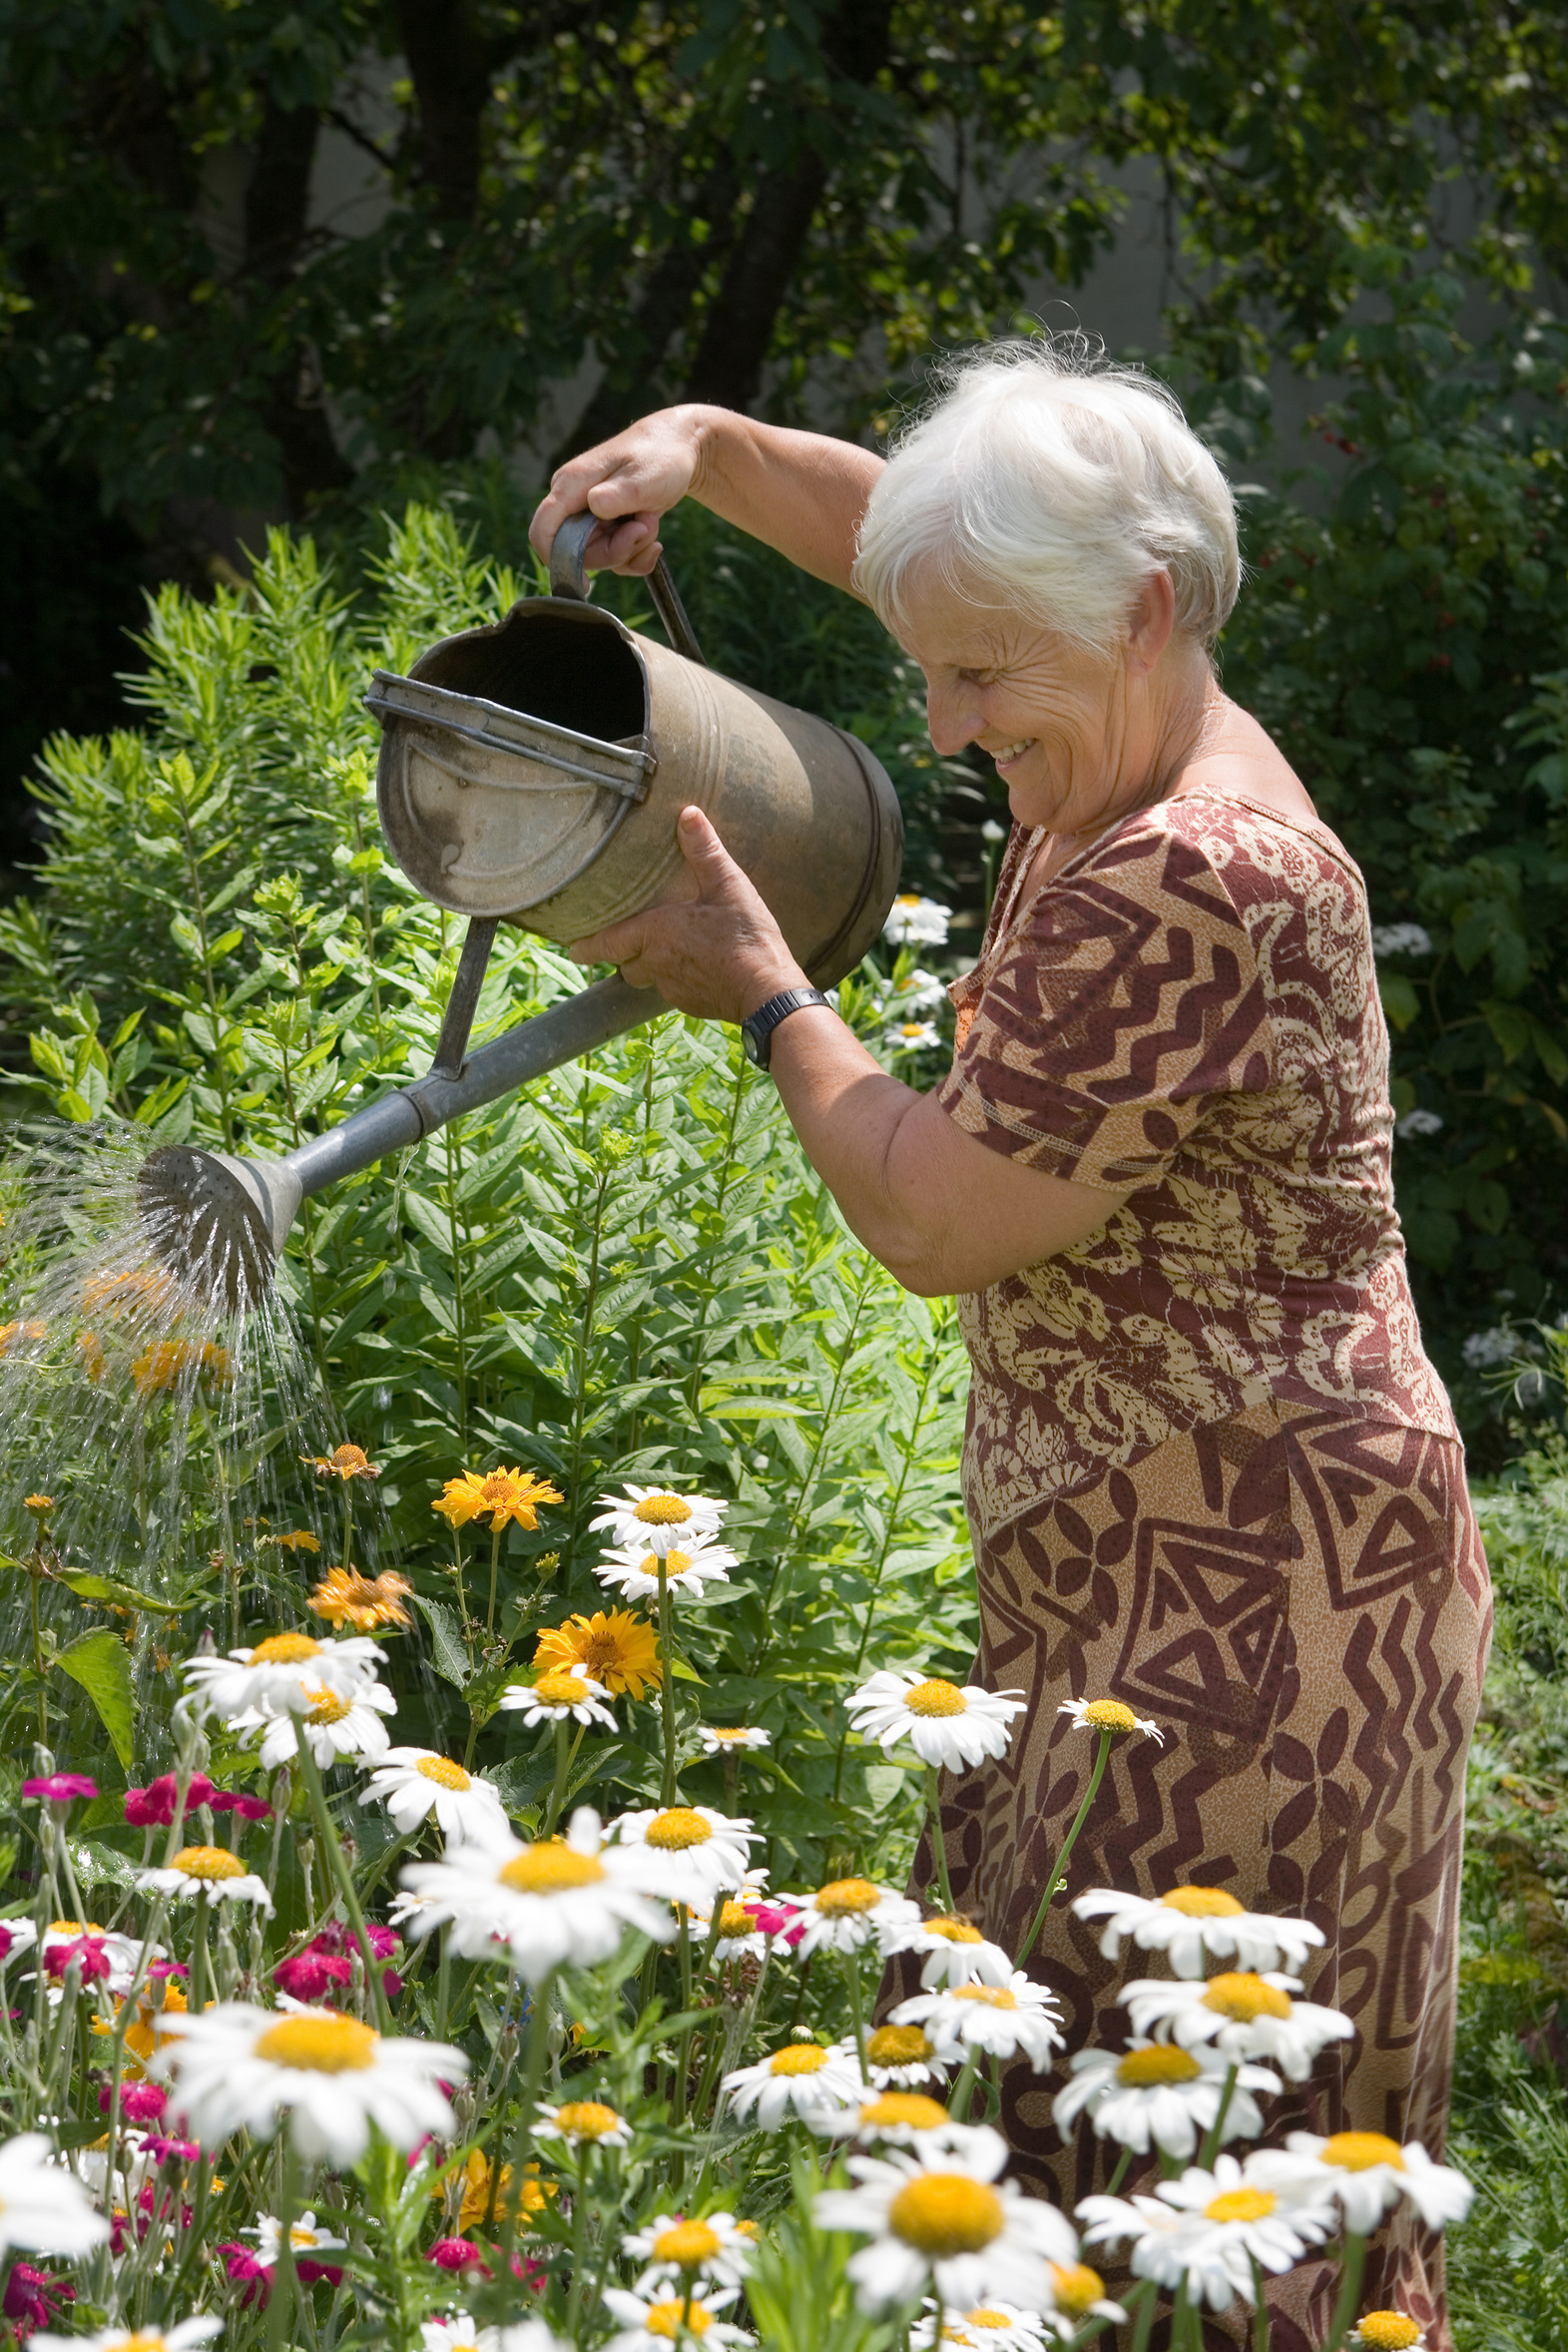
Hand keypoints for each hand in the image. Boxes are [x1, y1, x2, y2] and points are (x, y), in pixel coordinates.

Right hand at [530, 407, 706, 580]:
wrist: (679, 449)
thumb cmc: (659, 456)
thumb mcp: (642, 477)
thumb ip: (616, 496)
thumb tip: (594, 508)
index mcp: (570, 486)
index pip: (542, 532)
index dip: (557, 561)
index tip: (587, 582)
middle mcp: (573, 502)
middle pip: (579, 553)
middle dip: (617, 550)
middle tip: (645, 527)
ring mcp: (588, 515)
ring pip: (601, 557)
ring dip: (633, 548)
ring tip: (651, 519)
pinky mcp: (605, 525)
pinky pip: (615, 556)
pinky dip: (637, 553)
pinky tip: (653, 535)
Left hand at [568, 807, 808, 1023]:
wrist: (767, 991)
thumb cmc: (745, 938)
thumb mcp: (728, 886)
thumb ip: (704, 851)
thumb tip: (688, 813)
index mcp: (655, 934)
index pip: (606, 943)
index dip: (587, 946)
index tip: (573, 948)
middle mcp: (656, 965)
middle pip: (625, 964)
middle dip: (623, 954)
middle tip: (625, 941)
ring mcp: (673, 989)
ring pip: (648, 979)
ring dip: (650, 967)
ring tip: (664, 951)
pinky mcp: (692, 1004)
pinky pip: (674, 990)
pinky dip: (679, 978)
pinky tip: (699, 966)